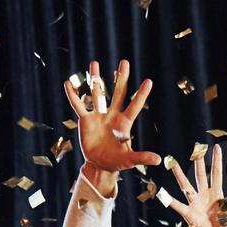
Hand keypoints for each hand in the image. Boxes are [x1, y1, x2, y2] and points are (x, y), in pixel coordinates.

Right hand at [63, 58, 159, 174]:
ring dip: (96, 79)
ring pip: (98, 93)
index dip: (141, 94)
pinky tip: (68, 84)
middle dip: (121, 78)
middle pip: (118, 93)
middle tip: (124, 62)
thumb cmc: (116, 161)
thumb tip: (158, 160)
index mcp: (124, 123)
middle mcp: (112, 115)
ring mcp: (99, 115)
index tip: (149, 81)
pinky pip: (78, 105)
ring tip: (94, 63)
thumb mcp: (129, 160)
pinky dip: (73, 96)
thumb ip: (142, 157)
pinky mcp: (86, 120)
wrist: (99, 164)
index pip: (135, 105)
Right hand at [167, 144, 226, 226]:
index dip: (216, 161)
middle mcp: (204, 195)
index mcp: (216, 194)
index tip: (216, 147)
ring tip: (172, 163)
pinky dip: (170, 201)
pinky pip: (178, 205)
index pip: (216, 173)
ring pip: (186, 185)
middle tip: (195, 147)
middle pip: (200, 175)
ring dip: (179, 175)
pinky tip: (163, 194)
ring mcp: (195, 203)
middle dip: (198, 161)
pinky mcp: (189, 213)